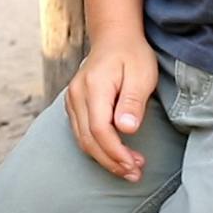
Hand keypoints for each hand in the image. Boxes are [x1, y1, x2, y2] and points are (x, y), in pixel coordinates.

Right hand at [64, 35, 157, 180]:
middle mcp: (76, 95)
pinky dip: (96, 147)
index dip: (116, 152)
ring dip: (104, 158)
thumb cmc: (132, 55)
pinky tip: (114, 153)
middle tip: (134, 175)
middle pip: (88, 139)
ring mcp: (72, 99)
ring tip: (128, 169)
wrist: (114, 37)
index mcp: (94, 87)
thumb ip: (132, 102)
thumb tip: (126, 128)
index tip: (135, 166)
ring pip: (82, 139)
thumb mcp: (141, 74)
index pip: (100, 129)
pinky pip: (80, 132)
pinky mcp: (74, 103)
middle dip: (111, 161)